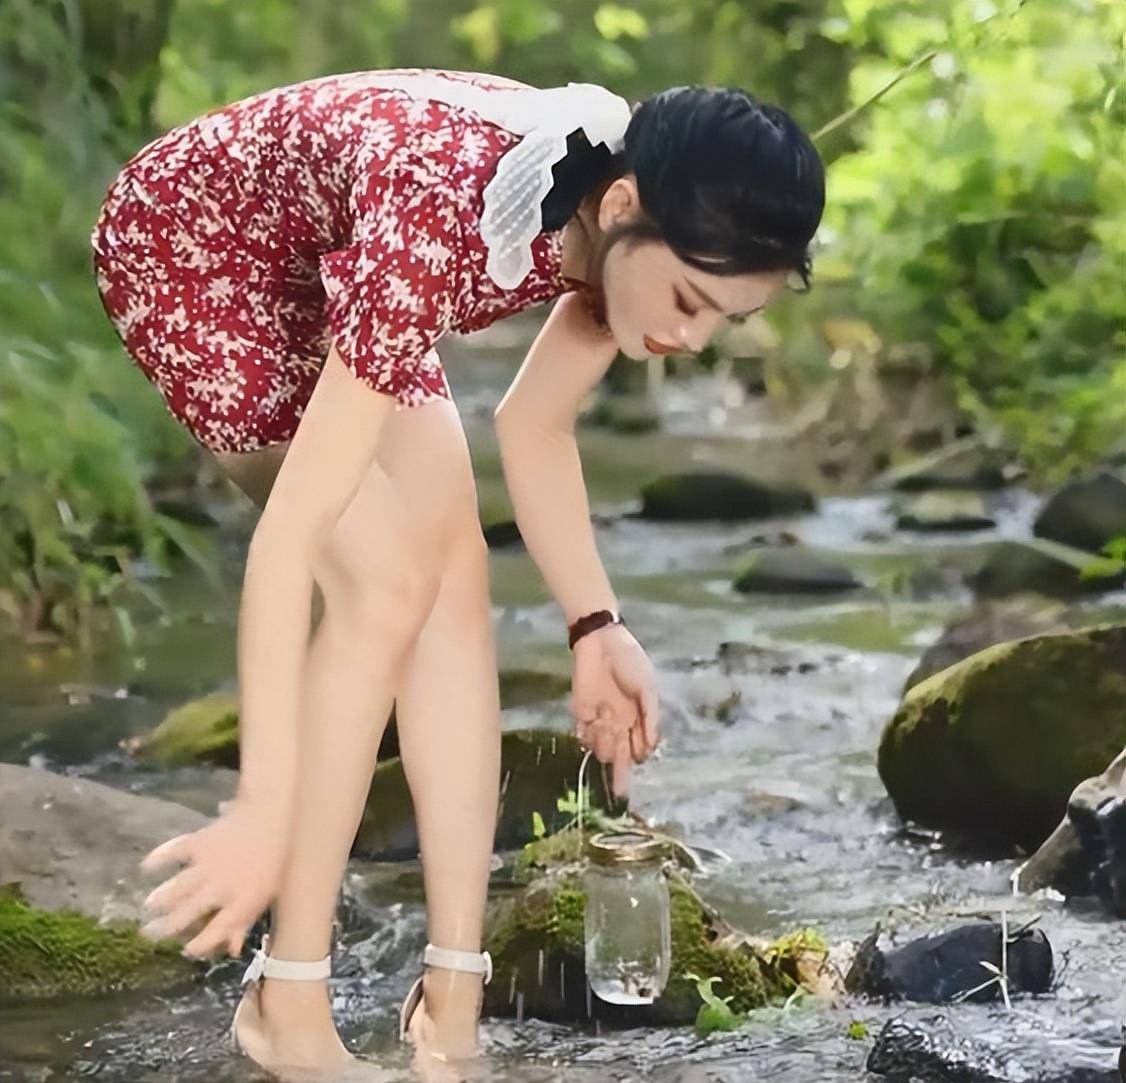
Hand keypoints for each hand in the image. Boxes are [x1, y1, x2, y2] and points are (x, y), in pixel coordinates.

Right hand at [138, 795, 289, 957]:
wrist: (274, 816)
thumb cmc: (278, 856)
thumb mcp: (269, 892)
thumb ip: (247, 921)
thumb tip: (233, 948)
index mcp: (241, 903)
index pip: (215, 931)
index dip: (200, 944)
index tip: (187, 950)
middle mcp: (219, 889)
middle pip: (187, 914)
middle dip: (167, 926)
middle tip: (151, 933)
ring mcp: (207, 866)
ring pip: (177, 888)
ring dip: (161, 898)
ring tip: (148, 906)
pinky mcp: (200, 843)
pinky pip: (174, 852)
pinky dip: (159, 857)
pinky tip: (147, 865)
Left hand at [570, 623, 660, 798]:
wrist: (600, 640)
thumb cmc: (629, 661)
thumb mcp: (647, 687)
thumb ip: (650, 717)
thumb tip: (652, 746)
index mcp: (638, 717)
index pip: (640, 747)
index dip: (640, 755)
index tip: (640, 758)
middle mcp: (620, 722)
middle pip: (621, 755)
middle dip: (621, 775)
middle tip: (620, 793)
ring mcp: (600, 718)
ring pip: (602, 747)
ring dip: (605, 749)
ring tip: (608, 738)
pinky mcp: (581, 711)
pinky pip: (583, 733)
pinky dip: (585, 738)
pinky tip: (590, 731)